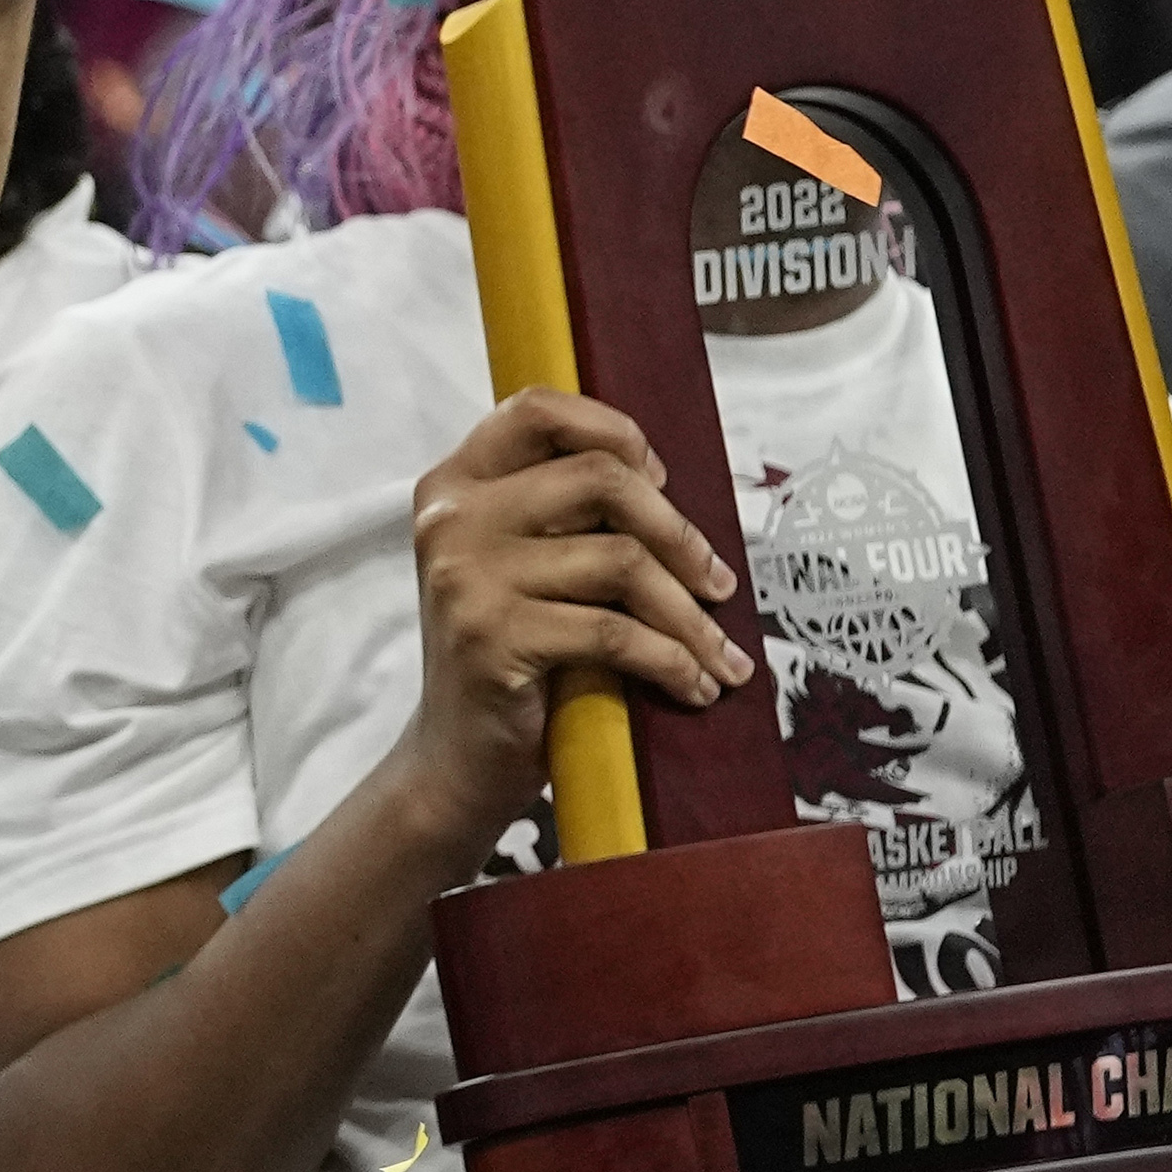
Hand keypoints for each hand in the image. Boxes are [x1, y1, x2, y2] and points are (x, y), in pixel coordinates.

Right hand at [392, 390, 749, 855]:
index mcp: (453, 486)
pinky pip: (616, 632)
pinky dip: (674, 662)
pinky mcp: (492, 637)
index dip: (614, 431)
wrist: (456, 761)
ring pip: (622, 562)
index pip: (538, 410)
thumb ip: (559, 517)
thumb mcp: (519, 567)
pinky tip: (695, 686)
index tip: (661, 482)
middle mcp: (451, 518)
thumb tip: (665, 486)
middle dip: (680, 533)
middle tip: (717, 584)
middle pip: (600, 478)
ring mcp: (466, 575)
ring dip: (692, 617)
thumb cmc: (511, 659)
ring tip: (721, 654)